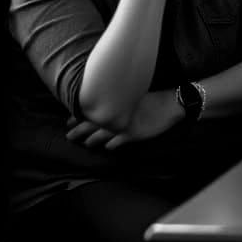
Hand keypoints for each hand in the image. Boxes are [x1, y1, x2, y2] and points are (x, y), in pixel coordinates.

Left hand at [65, 90, 180, 149]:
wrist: (172, 103)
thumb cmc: (154, 97)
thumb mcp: (135, 93)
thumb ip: (120, 98)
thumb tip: (106, 101)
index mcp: (117, 101)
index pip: (93, 109)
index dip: (79, 116)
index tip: (69, 120)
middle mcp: (118, 113)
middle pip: (91, 123)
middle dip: (78, 130)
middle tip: (69, 136)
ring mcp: (124, 124)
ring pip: (100, 135)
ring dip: (91, 141)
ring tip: (86, 144)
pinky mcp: (132, 134)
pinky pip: (116, 142)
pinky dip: (110, 145)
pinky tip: (108, 147)